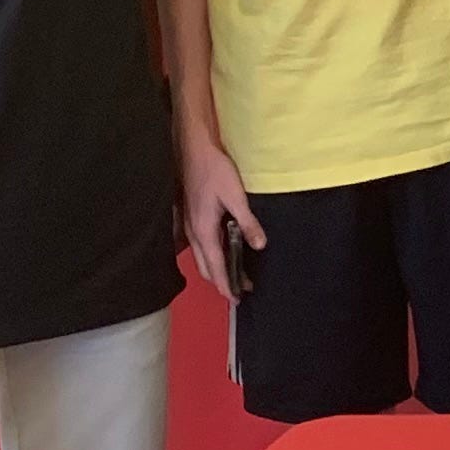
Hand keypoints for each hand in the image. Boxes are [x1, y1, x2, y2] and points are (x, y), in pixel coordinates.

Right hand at [181, 138, 265, 298]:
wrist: (193, 151)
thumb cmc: (213, 171)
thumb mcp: (235, 196)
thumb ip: (248, 222)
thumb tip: (260, 245)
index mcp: (203, 231)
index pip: (216, 267)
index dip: (226, 285)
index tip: (236, 299)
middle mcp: (193, 233)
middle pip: (206, 267)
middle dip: (222, 281)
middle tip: (240, 290)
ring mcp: (190, 226)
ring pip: (202, 257)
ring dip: (217, 269)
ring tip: (236, 274)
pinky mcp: (192, 218)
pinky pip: (201, 245)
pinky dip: (213, 255)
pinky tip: (225, 251)